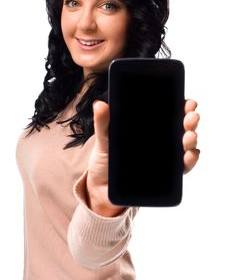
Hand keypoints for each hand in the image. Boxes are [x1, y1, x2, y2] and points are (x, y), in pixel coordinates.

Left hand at [86, 99, 199, 215]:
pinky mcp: (165, 175)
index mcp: (147, 126)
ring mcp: (164, 156)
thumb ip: (103, 123)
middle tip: (191, 117)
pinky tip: (190, 155)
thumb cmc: (104, 159)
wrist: (101, 187)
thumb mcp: (103, 139)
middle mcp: (160, 139)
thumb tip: (99, 105)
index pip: (168, 111)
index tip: (187, 102)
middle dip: (190, 120)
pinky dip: (190, 160)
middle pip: (181, 126)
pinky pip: (182, 166)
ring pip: (184, 144)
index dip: (181, 105)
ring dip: (191, 139)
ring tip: (189, 136)